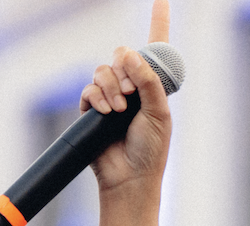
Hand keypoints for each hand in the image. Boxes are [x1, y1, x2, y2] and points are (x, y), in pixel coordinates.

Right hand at [79, 0, 172, 195]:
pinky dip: (97, 97)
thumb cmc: (150, 150)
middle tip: (132, 94)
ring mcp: (111, 97)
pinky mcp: (93, 109)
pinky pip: (89, 89)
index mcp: (154, 85)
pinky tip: (106, 112)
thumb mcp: (158, 113)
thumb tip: (130, 55)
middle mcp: (132, 87)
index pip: (157, 49)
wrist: (129, 179)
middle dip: (126, 70)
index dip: (159, 22)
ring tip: (119, 110)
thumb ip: (148, 82)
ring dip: (111, 87)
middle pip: (122, 55)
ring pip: (104, 71)